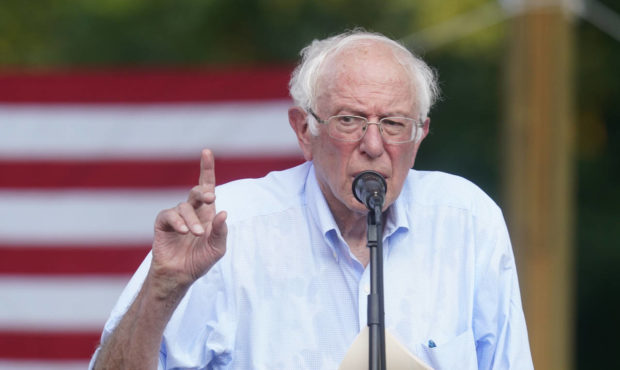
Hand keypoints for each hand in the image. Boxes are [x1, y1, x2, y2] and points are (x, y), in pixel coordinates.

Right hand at [150, 149, 227, 289]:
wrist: (180, 276)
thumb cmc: (200, 261)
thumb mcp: (217, 249)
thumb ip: (221, 232)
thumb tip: (224, 212)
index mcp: (207, 213)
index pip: (208, 186)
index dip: (206, 169)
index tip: (206, 151)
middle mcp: (192, 211)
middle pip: (197, 191)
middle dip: (204, 191)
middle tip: (212, 198)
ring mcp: (176, 216)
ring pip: (184, 206)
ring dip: (191, 219)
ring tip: (195, 234)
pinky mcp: (162, 224)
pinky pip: (168, 215)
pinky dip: (177, 221)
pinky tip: (182, 231)